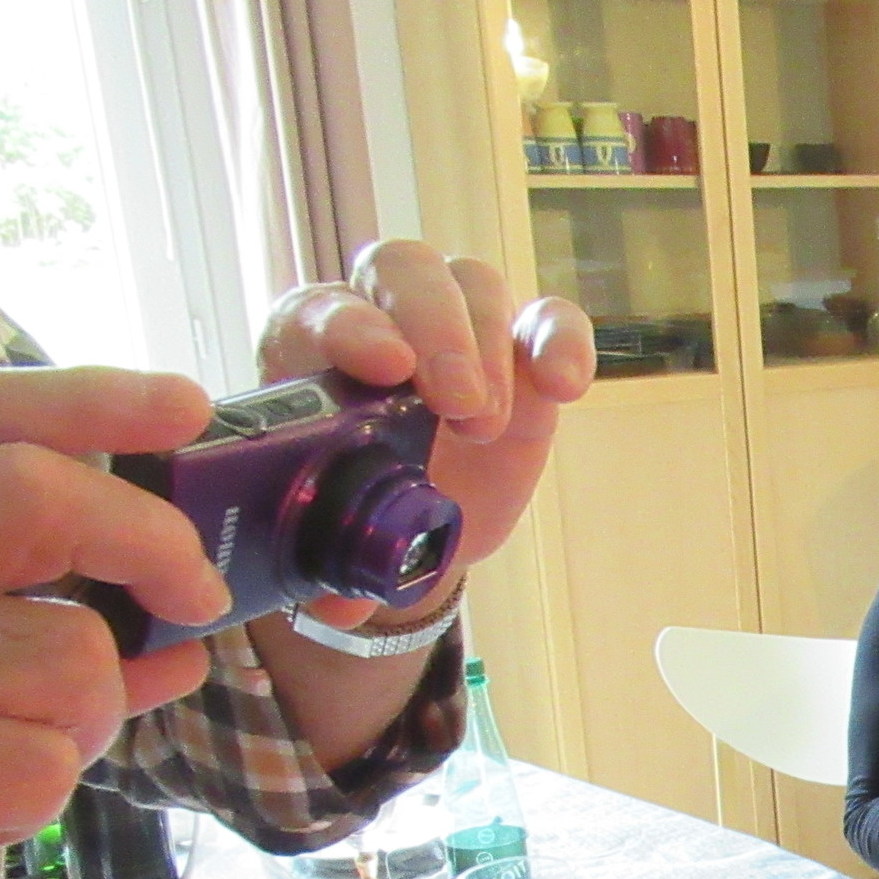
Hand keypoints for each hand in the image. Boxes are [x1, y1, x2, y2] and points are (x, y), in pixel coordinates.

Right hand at [0, 365, 230, 855]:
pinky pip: (36, 764)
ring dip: (85, 718)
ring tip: (18, 745)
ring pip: (70, 654)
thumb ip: (57, 625)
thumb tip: (182, 642)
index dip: (77, 399)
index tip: (185, 406)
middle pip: (31, 495)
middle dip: (150, 543)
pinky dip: (30, 797)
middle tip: (196, 597)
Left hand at [256, 241, 592, 628]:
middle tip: (457, 406)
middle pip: (405, 273)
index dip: (353, 329)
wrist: (422, 518)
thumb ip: (332, 562)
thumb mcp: (340, 534)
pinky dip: (563, 342)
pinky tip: (566, 387)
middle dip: (435, 333)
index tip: (385, 372)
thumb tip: (340, 605)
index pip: (325, 309)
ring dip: (487, 348)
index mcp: (312, 346)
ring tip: (487, 427)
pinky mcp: (523, 350)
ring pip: (474, 286)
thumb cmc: (365, 504)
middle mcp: (384, 314)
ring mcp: (459, 326)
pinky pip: (550, 318)